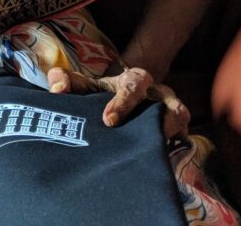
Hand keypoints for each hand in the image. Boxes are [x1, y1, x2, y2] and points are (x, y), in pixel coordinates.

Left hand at [47, 66, 189, 138]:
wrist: (120, 97)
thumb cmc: (99, 93)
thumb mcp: (83, 85)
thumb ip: (65, 81)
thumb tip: (57, 90)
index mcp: (133, 80)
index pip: (133, 85)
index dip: (123, 103)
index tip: (108, 121)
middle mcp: (157, 94)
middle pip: (166, 102)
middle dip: (155, 120)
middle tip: (138, 139)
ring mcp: (171, 110)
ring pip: (181, 116)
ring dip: (171, 130)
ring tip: (155, 148)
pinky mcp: (177, 129)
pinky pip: (183, 138)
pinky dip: (174, 147)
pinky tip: (159, 159)